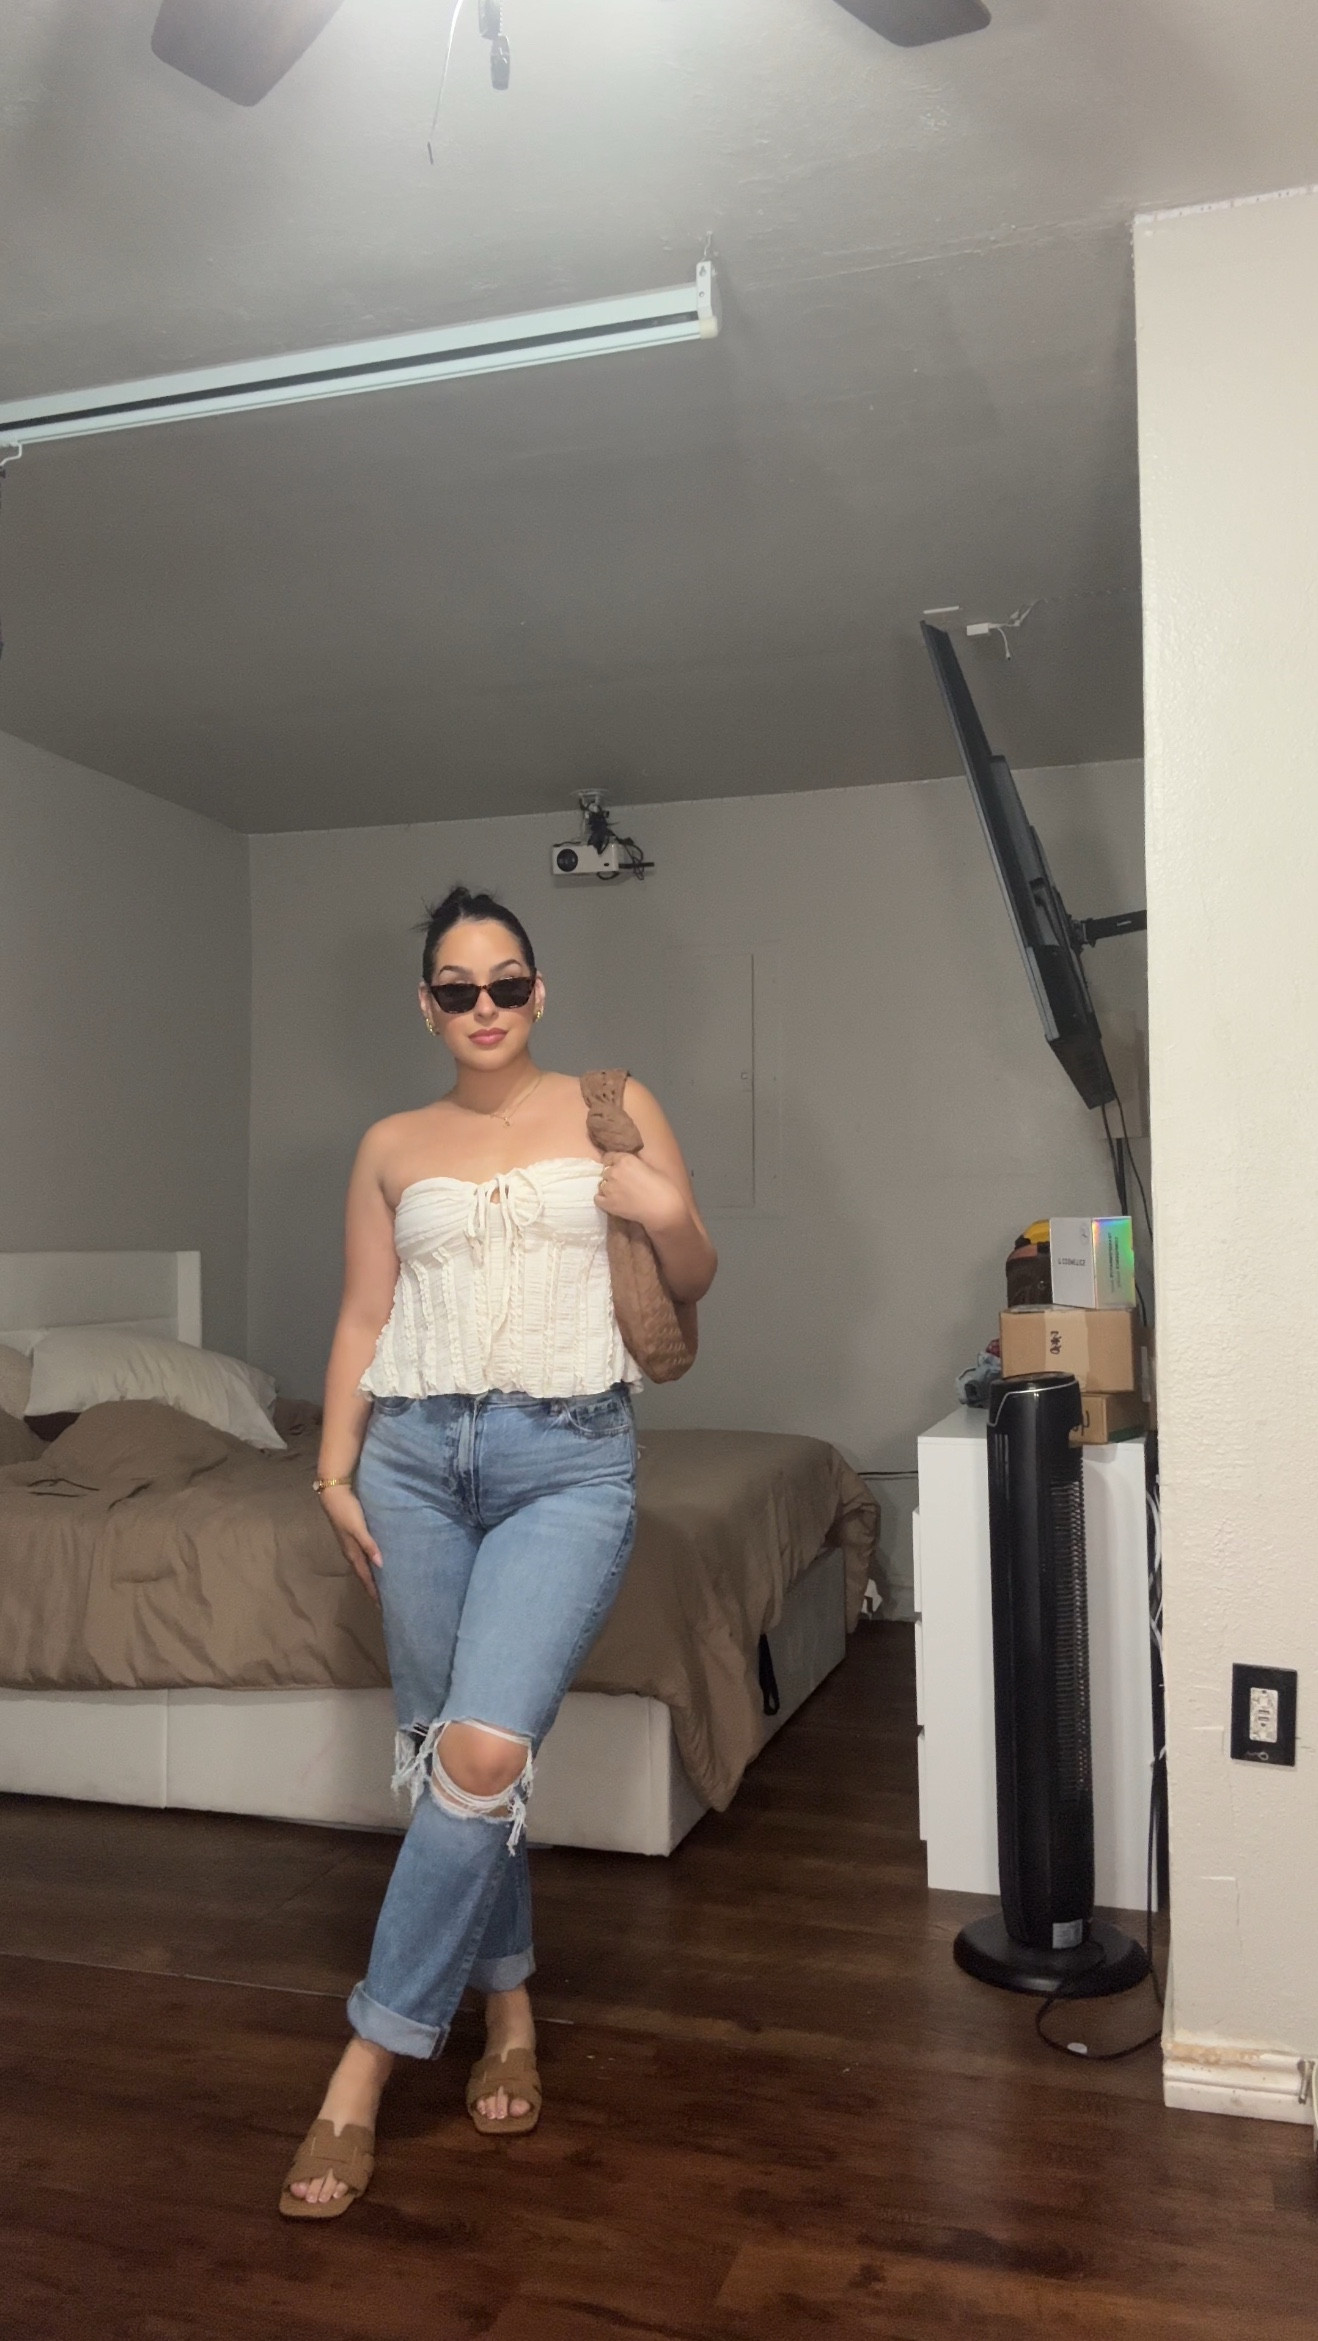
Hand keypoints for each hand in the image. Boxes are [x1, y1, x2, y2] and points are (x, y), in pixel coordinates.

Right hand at [317, 1484, 382, 1603]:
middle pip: (364, 1574)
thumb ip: (369, 1545)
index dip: (373, 1590)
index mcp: (352, 1553)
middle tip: (385, 1599)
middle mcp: (351, 1552)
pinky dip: (370, 1563)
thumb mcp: (358, 1528)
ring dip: (371, 1576)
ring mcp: (351, 1544)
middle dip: (372, 1587)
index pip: (365, 1577)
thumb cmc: (346, 1511)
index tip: (382, 1605)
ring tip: (383, 1585)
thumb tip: (380, 1565)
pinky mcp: (353, 1536)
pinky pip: (363, 1556)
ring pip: (363, 1566)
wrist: (333, 1494)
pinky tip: (376, 1562)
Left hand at [596, 1150, 686, 1236]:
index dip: (613, 1162)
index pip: (609, 1156)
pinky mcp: (607, 1204)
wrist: (662, 1208)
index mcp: (625, 1160)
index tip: (618, 1167)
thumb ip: (635, 1164)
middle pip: (605, 1171)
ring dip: (608, 1188)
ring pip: (602, 1185)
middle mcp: (614, 1171)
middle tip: (623, 1183)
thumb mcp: (650, 1167)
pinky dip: (603, 1199)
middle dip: (612, 1176)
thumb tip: (630, 1164)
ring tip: (619, 1194)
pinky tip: (612, 1202)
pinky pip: (598, 1198)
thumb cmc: (663, 1187)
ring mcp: (609, 1188)